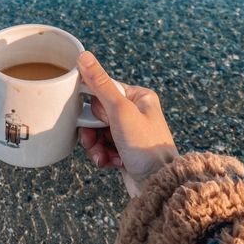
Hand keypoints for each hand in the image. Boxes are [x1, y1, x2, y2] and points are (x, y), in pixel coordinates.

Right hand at [77, 51, 178, 196]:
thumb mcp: (120, 111)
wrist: (159, 187)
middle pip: (98, 112)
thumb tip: (84, 56)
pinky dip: (102, 155)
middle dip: (92, 129)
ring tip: (102, 155)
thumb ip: (100, 83)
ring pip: (97, 131)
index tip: (85, 115)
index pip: (104, 89)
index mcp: (139, 97)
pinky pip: (103, 147)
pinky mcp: (125, 151)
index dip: (92, 105)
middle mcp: (135, 112)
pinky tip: (110, 163)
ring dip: (95, 145)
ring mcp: (130, 133)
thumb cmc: (146, 147)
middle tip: (92, 138)